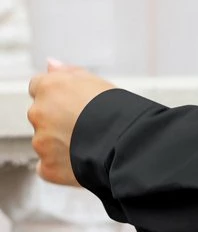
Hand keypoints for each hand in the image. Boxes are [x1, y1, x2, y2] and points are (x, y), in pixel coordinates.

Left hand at [27, 59, 117, 185]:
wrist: (126, 142)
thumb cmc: (116, 110)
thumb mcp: (95, 81)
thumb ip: (68, 72)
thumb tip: (51, 65)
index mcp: (49, 88)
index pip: (39, 87)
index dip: (57, 96)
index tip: (71, 104)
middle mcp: (38, 113)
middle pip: (41, 115)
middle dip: (57, 120)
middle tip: (85, 126)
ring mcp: (41, 141)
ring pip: (45, 142)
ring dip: (60, 143)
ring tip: (90, 145)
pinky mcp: (47, 166)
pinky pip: (47, 166)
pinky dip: (60, 166)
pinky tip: (80, 162)